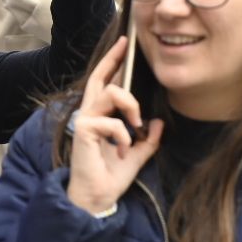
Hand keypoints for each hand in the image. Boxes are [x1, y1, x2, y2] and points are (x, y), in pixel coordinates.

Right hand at [66, 36, 163, 214]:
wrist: (98, 198)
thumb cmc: (112, 176)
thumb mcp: (137, 155)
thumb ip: (147, 139)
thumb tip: (158, 123)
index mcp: (101, 116)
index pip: (106, 83)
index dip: (113, 62)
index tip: (124, 44)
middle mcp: (90, 113)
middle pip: (100, 77)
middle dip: (113, 58)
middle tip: (126, 45)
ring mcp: (85, 120)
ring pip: (111, 94)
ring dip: (130, 106)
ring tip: (135, 126)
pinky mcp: (83, 130)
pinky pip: (112, 123)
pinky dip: (124, 137)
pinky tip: (121, 151)